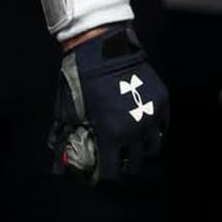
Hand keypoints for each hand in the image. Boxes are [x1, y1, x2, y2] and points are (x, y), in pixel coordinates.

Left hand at [51, 24, 166, 182]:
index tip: (100, 170)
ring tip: (131, 143)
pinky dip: (153, 131)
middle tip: (116, 156)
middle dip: (123, 164)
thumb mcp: (69, 111)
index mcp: (110, 135)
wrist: (104, 47)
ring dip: (141, 150)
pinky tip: (141, 126)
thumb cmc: (82, 78)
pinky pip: (162, 128)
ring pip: (153, 150)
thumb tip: (58, 168)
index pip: (112, 173)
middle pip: (134, 165)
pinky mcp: (163, 104)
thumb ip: (67, 140)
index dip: (104, 174)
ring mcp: (152, 117)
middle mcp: (135, 131)